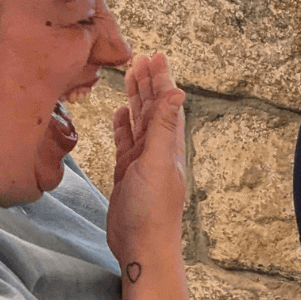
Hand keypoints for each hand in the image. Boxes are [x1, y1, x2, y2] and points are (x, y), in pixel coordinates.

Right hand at [106, 53, 185, 260]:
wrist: (143, 243)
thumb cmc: (153, 209)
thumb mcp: (157, 161)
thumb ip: (163, 127)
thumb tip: (178, 93)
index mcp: (169, 144)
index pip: (166, 103)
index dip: (162, 79)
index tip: (156, 56)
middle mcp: (159, 149)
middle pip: (153, 107)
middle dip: (149, 82)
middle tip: (142, 57)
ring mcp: (143, 161)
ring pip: (139, 121)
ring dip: (137, 98)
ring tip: (132, 75)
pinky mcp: (129, 172)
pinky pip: (127, 141)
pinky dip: (124, 125)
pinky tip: (122, 112)